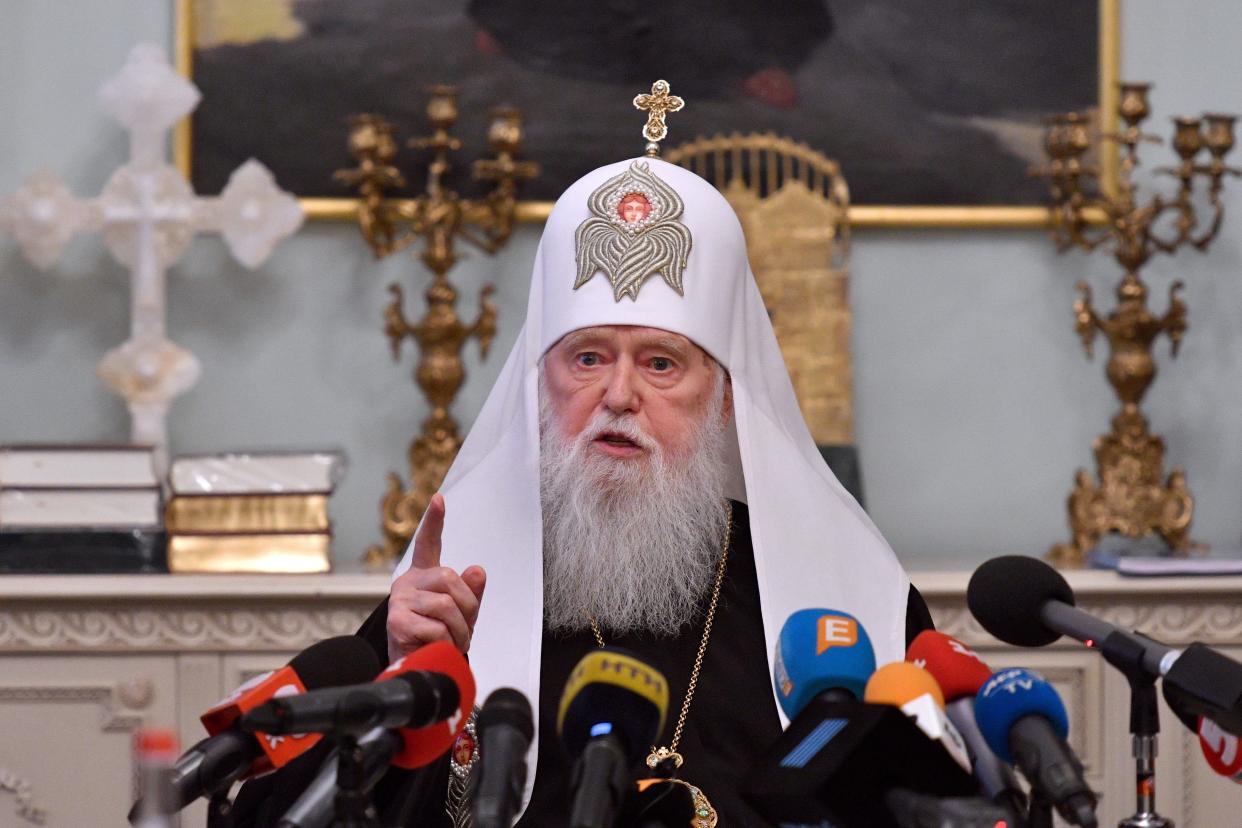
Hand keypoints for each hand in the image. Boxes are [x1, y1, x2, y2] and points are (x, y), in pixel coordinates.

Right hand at [387, 493, 486, 661]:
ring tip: (454, 642)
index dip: (434, 522)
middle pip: (449, 578)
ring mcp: (400, 601)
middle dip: (467, 606)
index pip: (428, 544)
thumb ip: (470, 592)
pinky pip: (436, 628)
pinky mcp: (397, 621)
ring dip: (459, 630)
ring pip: (445, 605)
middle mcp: (408, 582)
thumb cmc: (438, 638)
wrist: (416, 668)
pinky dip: (446, 642)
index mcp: (424, 576)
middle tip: (467, 629)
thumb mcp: (461, 614)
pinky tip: (438, 647)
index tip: (440, 499)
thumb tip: (477, 569)